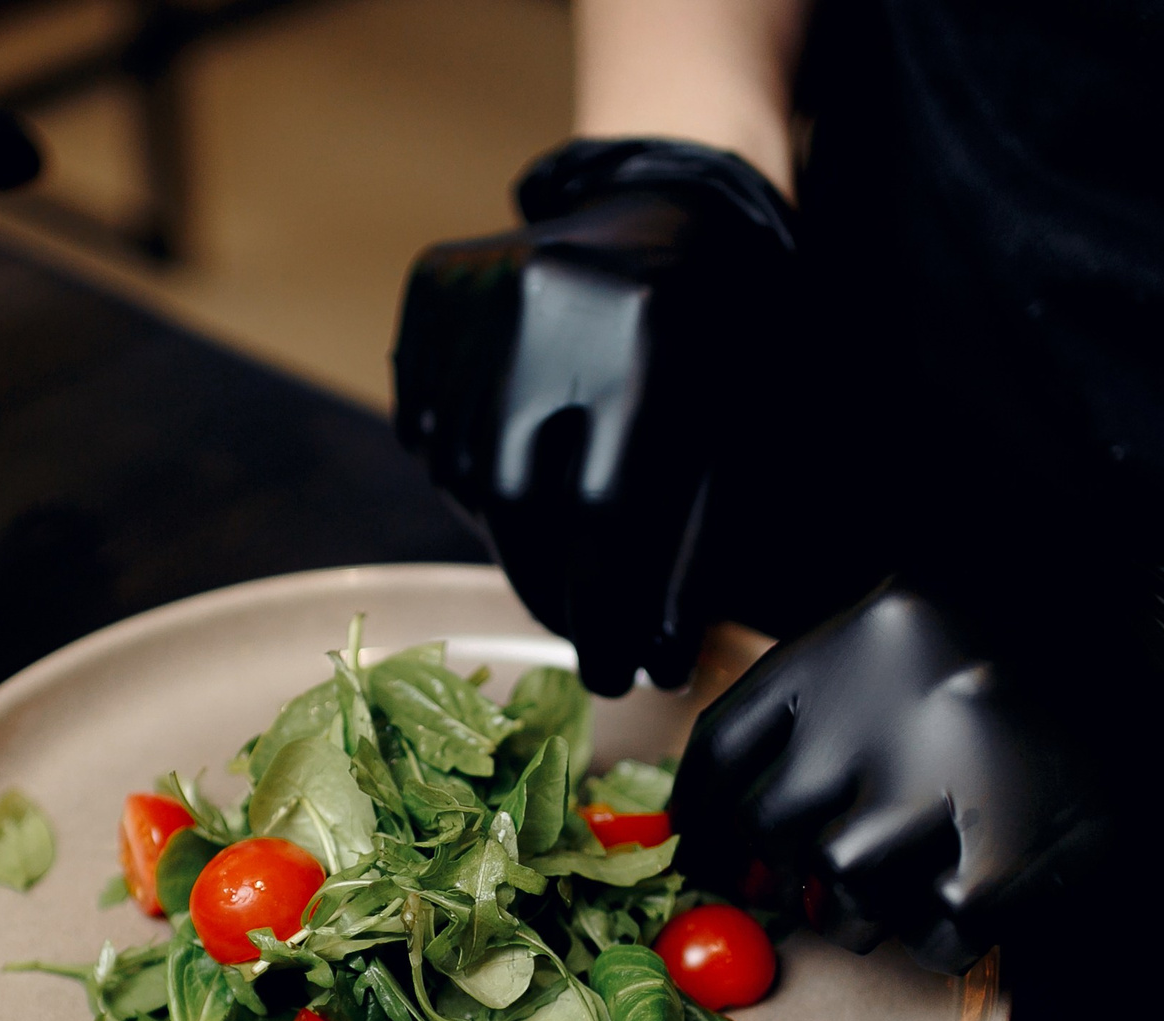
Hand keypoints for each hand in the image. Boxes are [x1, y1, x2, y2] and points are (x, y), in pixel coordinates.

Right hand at [393, 139, 796, 695]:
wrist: (673, 205)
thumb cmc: (724, 339)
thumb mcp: (737, 436)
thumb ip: (694, 547)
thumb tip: (652, 661)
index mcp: (649, 335)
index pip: (607, 515)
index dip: (605, 609)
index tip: (612, 672)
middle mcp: (551, 305)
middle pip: (520, 504)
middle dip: (549, 588)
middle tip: (581, 631)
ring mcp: (479, 290)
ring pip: (464, 473)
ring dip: (509, 536)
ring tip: (558, 544)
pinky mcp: (433, 289)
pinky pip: (425, 428)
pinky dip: (465, 474)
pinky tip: (516, 470)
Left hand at [674, 584, 1119, 971]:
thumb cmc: (1039, 655)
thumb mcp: (918, 636)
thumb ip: (829, 705)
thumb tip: (732, 822)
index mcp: (861, 637)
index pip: (730, 742)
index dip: (702, 813)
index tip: (700, 850)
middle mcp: (888, 702)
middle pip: (774, 824)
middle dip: (784, 870)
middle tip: (812, 885)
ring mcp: (946, 781)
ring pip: (841, 886)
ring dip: (860, 909)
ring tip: (907, 883)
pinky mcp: (1006, 857)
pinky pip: (931, 931)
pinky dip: (941, 937)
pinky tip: (976, 900)